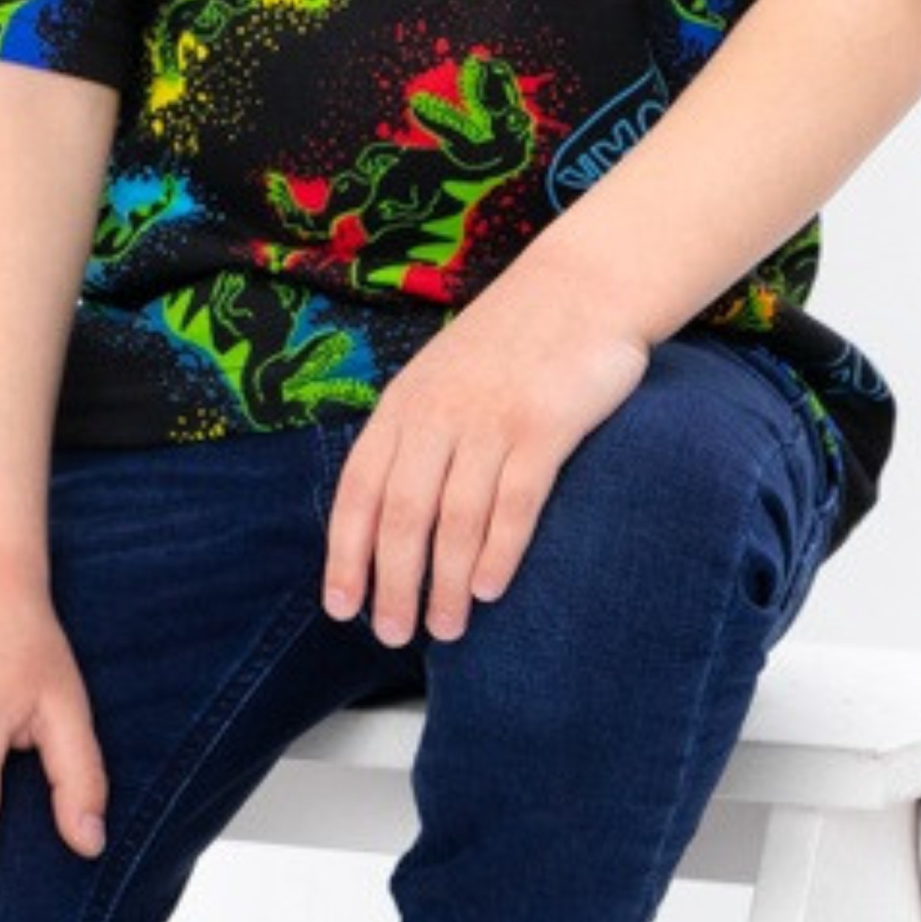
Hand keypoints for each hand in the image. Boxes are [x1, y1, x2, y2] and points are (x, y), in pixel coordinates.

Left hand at [323, 275, 648, 645]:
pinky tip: (488, 588)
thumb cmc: (507, 346)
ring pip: (456, 517)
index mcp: (404, 404)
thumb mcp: (438, 378)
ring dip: (445, 582)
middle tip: (394, 634)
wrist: (579, 287)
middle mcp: (439, 412)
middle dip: (393, 583)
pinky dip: (499, 550)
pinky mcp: (544, 423)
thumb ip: (412, 437)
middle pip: (403, 514)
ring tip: (446, 627)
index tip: (342, 607)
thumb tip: (382, 520)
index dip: (346, 554)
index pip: (359, 490)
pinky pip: (515, 500)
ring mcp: (491, 418)